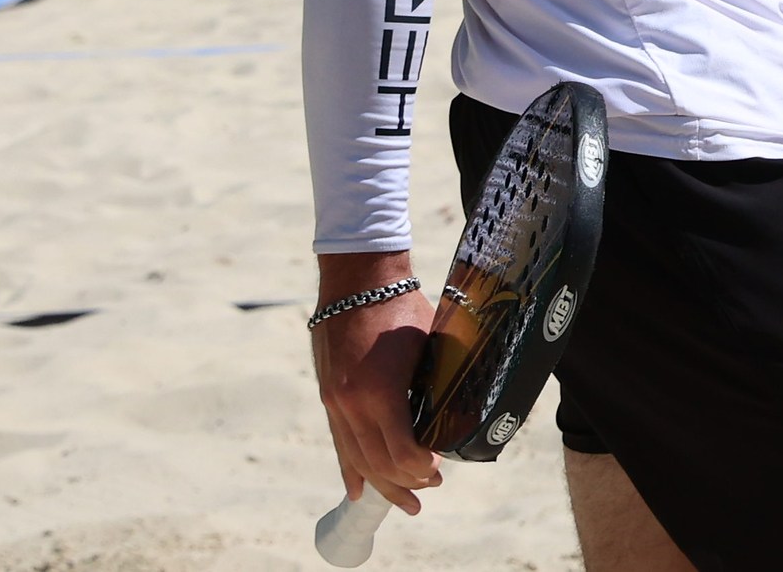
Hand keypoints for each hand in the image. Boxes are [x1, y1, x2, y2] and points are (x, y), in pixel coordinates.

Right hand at [312, 268, 439, 515]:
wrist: (356, 280)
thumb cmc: (400, 308)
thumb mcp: (428, 345)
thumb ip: (435, 385)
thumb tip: (454, 415)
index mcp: (381, 392)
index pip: (402, 451)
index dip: (422, 468)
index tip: (439, 471)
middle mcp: (352, 404)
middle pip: (378, 463)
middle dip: (405, 482)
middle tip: (429, 490)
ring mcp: (335, 402)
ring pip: (357, 458)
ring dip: (381, 483)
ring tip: (403, 502)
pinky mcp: (328, 396)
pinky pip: (339, 442)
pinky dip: (351, 469)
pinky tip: (358, 491)